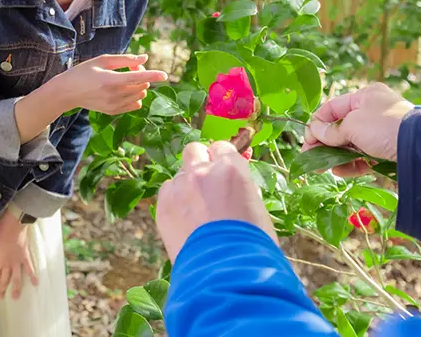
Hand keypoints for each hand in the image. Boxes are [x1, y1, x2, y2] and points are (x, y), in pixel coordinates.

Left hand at [0, 210, 37, 299]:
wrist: (12, 225)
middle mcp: (7, 265)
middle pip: (4, 280)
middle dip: (2, 289)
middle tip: (1, 298)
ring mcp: (17, 261)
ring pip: (16, 278)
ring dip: (16, 288)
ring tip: (15, 297)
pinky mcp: (25, 256)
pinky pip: (29, 268)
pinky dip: (32, 276)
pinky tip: (35, 283)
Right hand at [51, 54, 168, 114]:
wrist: (67, 92)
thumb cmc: (84, 72)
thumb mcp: (102, 60)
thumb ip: (125, 59)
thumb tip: (144, 58)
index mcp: (110, 80)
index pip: (138, 77)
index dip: (153, 75)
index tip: (165, 74)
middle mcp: (114, 95)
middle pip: (142, 85)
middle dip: (141, 75)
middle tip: (130, 68)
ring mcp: (114, 105)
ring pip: (140, 95)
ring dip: (139, 86)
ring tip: (124, 79)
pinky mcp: (113, 112)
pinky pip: (135, 105)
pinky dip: (134, 96)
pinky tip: (124, 90)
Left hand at [155, 141, 276, 262]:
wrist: (226, 272)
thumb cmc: (252, 245)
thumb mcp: (257, 209)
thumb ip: (242, 188)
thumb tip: (235, 182)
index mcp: (231, 169)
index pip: (222, 148)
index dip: (223, 160)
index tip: (224, 172)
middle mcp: (202, 171)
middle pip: (195, 150)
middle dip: (201, 161)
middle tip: (207, 183)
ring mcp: (180, 186)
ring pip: (179, 172)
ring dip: (187, 183)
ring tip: (196, 207)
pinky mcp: (163, 204)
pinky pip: (167, 190)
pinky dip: (174, 199)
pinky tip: (184, 219)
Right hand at [304, 83, 413, 175]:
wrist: (418, 147)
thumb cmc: (384, 127)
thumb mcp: (352, 125)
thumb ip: (331, 131)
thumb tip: (315, 132)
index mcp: (364, 97)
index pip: (331, 108)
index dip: (316, 124)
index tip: (307, 140)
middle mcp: (371, 112)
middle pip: (339, 128)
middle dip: (322, 143)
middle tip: (309, 157)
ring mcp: (379, 133)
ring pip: (349, 144)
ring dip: (334, 156)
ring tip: (321, 167)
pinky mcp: (385, 150)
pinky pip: (361, 157)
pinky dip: (349, 164)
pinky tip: (338, 171)